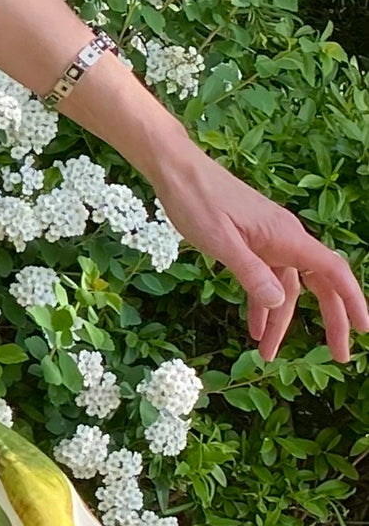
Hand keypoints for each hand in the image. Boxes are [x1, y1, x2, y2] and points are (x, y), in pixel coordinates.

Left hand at [151, 149, 368, 361]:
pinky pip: (266, 276)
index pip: (333, 271)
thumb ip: (250, 272)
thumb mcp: (220, 241)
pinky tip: (254, 326)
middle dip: (329, 321)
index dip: (352, 300)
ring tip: (268, 354)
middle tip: (337, 357)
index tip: (363, 330)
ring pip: (287, 286)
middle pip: (318, 284)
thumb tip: (279, 303)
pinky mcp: (251, 240)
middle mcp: (285, 238)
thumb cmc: (196, 199)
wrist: (176, 169)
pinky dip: (261, 301)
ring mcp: (269, 239)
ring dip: (280, 319)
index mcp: (286, 236)